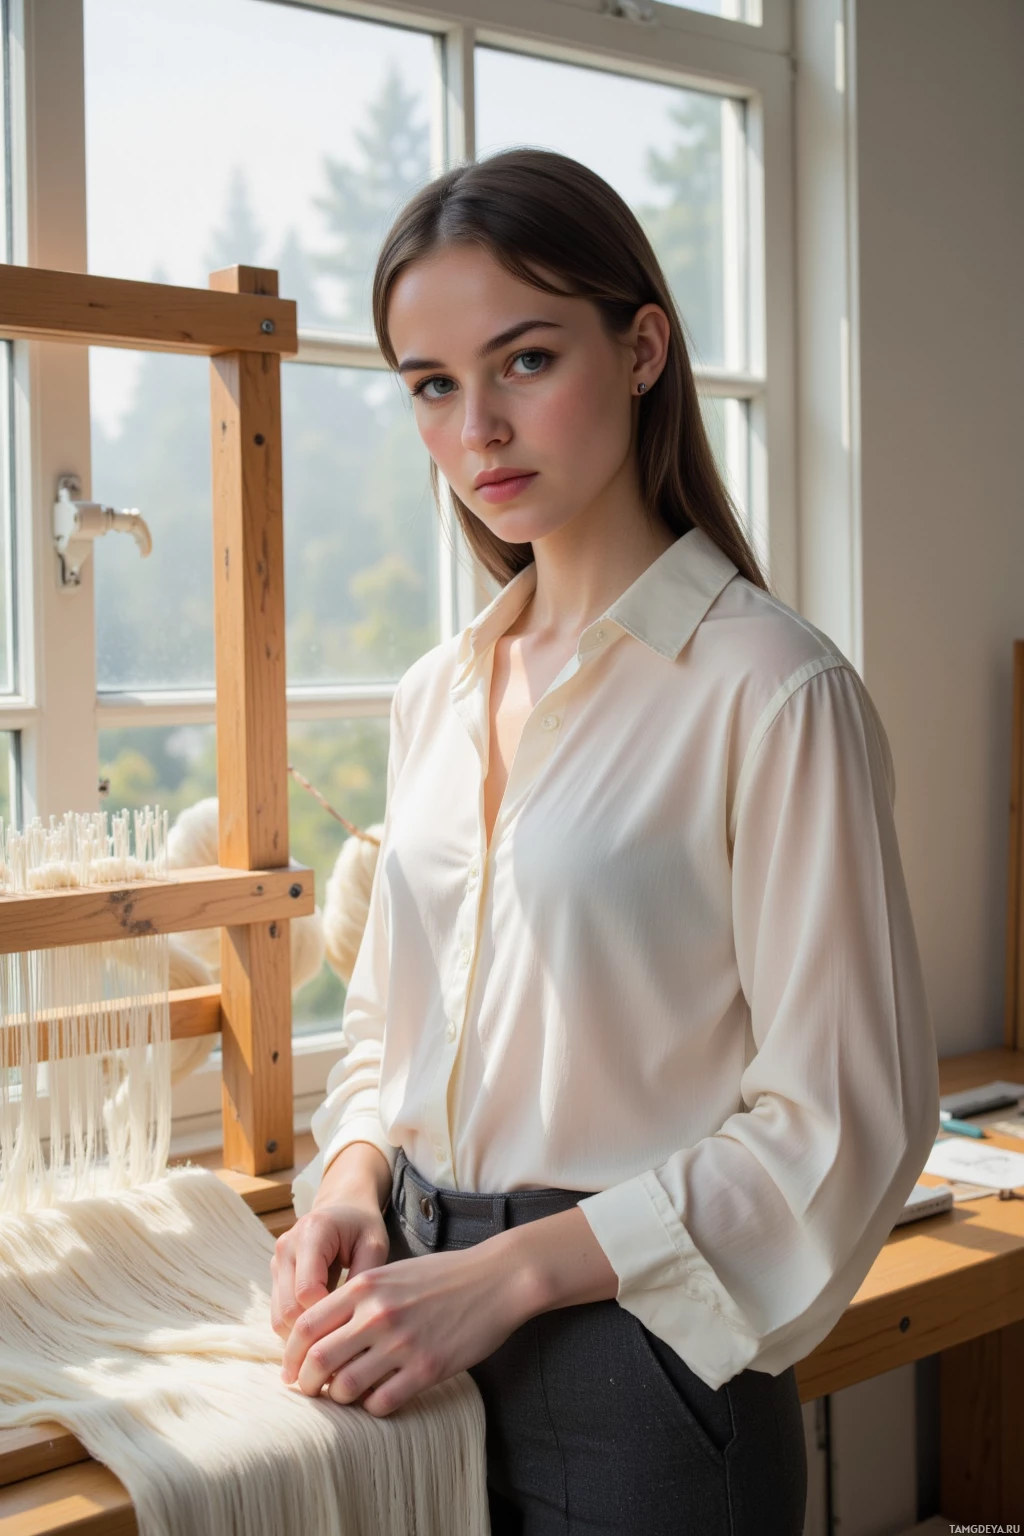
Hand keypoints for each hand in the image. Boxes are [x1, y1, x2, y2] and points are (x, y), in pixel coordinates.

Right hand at [271, 1199, 389, 1338]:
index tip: (353, 1324)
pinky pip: (279, 1314)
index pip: (307, 1291)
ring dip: (304, 1334)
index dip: (328, 1314)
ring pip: (279, 1317)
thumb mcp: (374, 1245)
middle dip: (315, 1331)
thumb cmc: (362, 1226)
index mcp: (312, 1233)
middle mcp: (286, 1246)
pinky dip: (297, 1328)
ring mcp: (277, 1261)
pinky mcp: (275, 1275)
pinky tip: (322, 1329)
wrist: (343, 1206)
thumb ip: (362, 1279)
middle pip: (288, 1309)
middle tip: (344, 1339)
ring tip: (334, 1337)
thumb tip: (350, 1323)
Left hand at [279, 1235, 534, 1416]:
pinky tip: (380, 1397)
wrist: (495, 1279)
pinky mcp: (427, 1368)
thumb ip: (357, 1298)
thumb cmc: (442, 1276)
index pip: (307, 1326)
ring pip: (346, 1387)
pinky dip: (373, 1407)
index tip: (290, 1371)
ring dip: (339, 1398)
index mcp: (365, 1287)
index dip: (290, 1354)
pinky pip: (382, 1402)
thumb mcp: (392, 1272)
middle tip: (309, 1391)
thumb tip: (320, 1332)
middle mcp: (377, 1315)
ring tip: (346, 1394)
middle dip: (307, 1383)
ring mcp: (402, 1343)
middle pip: (318, 1360)